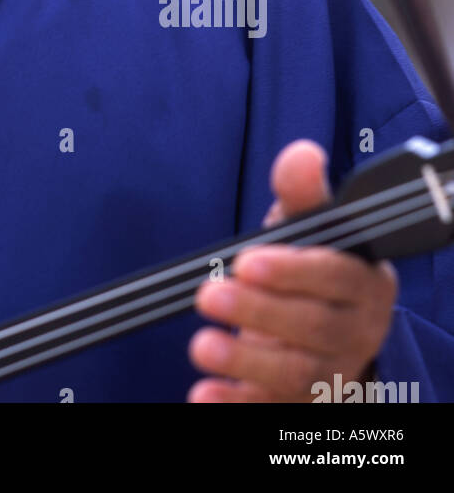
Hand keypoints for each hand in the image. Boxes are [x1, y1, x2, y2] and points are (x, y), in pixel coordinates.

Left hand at [187, 138, 398, 402]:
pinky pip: (276, 409)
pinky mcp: (307, 404)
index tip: (246, 260)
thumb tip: (301, 154)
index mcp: (364, 281)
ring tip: (201, 347)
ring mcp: (334, 373)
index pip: (334, 276)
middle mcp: (357, 331)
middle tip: (207, 296)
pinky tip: (204, 395)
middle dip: (258, 311)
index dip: (292, 270)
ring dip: (247, 360)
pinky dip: (240, 403)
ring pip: (298, 373)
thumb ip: (301, 193)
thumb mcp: (305, 226)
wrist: (316, 329)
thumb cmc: (308, 267)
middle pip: (314, 327)